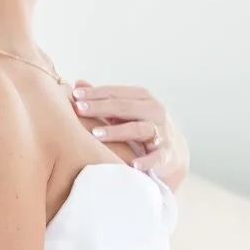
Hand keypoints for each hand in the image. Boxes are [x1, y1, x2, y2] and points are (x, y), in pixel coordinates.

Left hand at [71, 80, 189, 189]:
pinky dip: (146, 161)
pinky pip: (157, 157)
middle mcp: (154, 112)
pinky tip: (132, 165)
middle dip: (101, 107)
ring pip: (139, 128)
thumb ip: (104, 100)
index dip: (96, 93)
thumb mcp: (125, 113)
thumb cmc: (143, 130)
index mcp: (143, 100)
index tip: (75, 96)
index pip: (117, 93)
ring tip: (96, 134)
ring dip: (117, 131)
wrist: (174, 155)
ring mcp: (162, 133)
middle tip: (80, 109)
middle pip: (126, 107)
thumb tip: (78, 84)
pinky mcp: (167, 156)